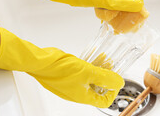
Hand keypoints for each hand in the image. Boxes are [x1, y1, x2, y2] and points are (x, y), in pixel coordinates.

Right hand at [0, 23, 123, 107]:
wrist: (40, 62)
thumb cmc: (58, 70)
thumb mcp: (87, 72)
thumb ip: (105, 77)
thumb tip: (119, 82)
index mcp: (83, 97)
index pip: (103, 102)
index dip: (113, 93)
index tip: (117, 82)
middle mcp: (78, 93)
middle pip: (98, 90)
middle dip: (107, 79)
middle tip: (113, 69)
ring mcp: (72, 84)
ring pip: (91, 80)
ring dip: (100, 71)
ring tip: (107, 61)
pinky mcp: (69, 76)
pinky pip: (84, 74)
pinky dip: (92, 67)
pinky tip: (97, 58)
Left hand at [4, 0, 142, 11]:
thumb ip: (119, 2)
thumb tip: (138, 6)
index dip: (138, 6)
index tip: (135, 20)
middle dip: (126, 12)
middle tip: (121, 24)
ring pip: (114, 2)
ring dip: (114, 12)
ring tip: (107, 20)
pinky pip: (103, 2)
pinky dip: (104, 10)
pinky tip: (98, 15)